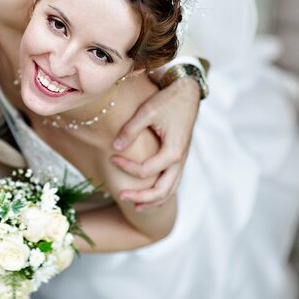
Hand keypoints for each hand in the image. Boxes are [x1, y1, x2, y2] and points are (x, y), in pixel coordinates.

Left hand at [111, 78, 199, 209]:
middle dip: (141, 197)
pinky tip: (148, 196)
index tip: (111, 157)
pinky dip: (161, 193)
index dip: (126, 167)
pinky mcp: (179, 158)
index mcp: (173, 151)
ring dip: (152, 201)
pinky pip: (172, 182)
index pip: (145, 171)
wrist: (187, 91)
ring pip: (170, 190)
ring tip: (135, 207)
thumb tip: (115, 148)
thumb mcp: (147, 111)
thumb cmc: (167, 100)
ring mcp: (181, 161)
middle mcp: (180, 160)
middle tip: (120, 196)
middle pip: (162, 191)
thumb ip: (130, 130)